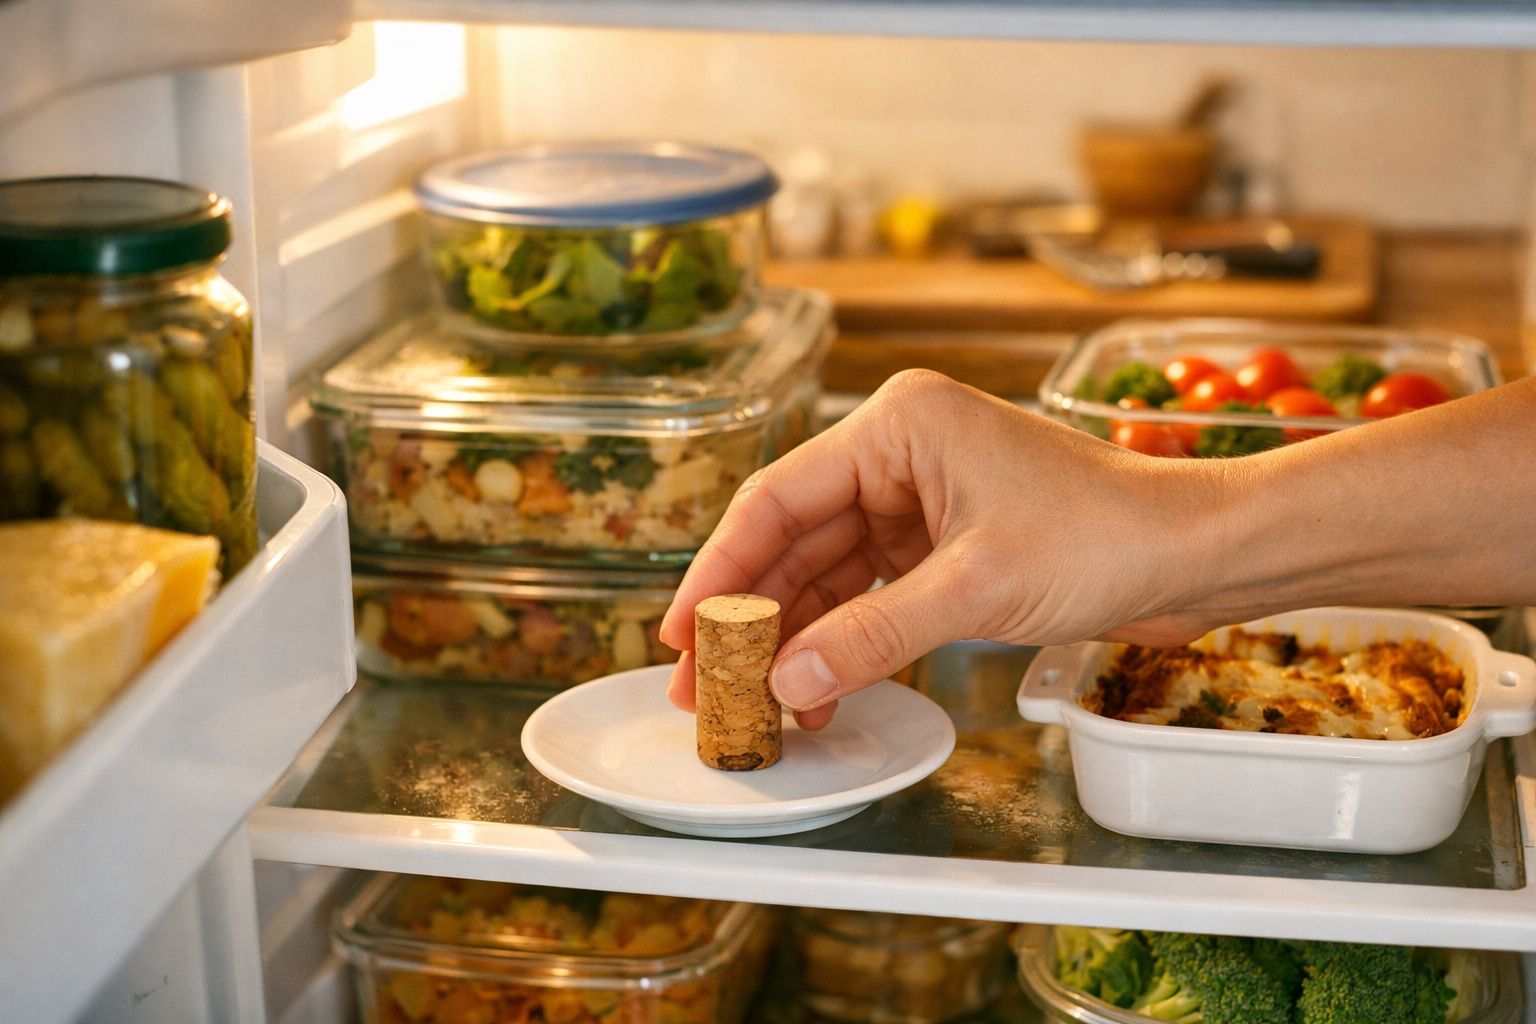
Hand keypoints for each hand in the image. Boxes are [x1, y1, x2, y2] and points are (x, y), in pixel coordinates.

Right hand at [659, 370, 1223, 728]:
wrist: (1195, 553)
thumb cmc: (1107, 534)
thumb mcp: (976, 588)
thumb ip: (873, 635)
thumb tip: (788, 682)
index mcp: (897, 425)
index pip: (778, 498)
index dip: (720, 571)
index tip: (681, 632)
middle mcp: (899, 453)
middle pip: (795, 539)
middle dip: (751, 616)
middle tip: (703, 685)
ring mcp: (920, 498)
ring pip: (829, 572)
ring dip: (795, 638)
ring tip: (754, 704)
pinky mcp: (943, 542)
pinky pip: (872, 593)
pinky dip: (846, 641)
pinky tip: (818, 692)